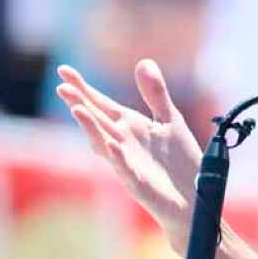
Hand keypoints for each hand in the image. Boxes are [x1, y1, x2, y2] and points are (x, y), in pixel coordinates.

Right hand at [55, 59, 203, 253]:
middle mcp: (123, 143)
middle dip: (80, 103)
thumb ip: (156, 93)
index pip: (101, 103)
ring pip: (103, 144)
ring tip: (77, 110)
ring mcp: (127, 163)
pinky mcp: (138, 183)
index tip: (64, 71)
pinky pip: (125, 169)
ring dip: (91, 128)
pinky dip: (118, 157)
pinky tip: (112, 145)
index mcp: (130, 126)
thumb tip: (143, 61)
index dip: (84, 88)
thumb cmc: (180, 161)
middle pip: (96, 120)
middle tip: (62, 87)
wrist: (195, 198)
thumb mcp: (170, 120)